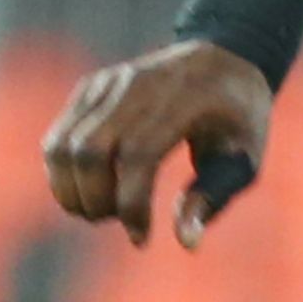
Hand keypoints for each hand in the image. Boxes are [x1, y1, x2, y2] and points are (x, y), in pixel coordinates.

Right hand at [39, 39, 271, 248]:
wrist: (227, 58)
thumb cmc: (240, 117)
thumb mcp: (245, 156)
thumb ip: (214, 196)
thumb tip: (187, 243)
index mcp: (185, 99)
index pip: (139, 155)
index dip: (131, 204)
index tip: (141, 238)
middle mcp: (141, 85)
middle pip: (89, 151)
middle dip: (94, 200)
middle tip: (116, 219)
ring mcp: (111, 82)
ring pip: (62, 145)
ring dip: (70, 191)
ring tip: (101, 208)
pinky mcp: (91, 87)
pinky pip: (58, 137)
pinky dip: (64, 173)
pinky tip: (91, 189)